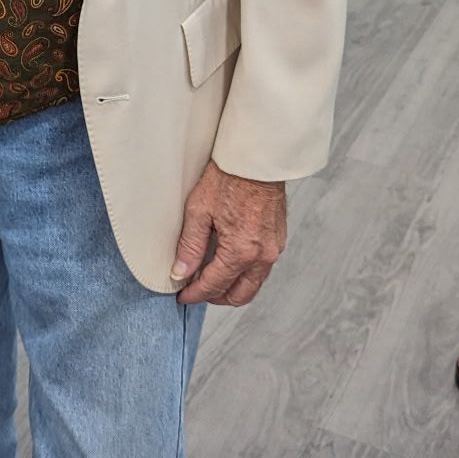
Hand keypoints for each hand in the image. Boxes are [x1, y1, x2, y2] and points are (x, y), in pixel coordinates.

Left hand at [169, 160, 285, 306]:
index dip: (195, 294)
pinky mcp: (278, 240)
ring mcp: (273, 249)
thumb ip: (190, 247)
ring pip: (253, 285)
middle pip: (239, 295)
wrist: (256, 160)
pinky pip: (261, 269)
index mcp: (240, 251)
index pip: (214, 286)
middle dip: (215, 297)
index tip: (183, 296)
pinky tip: (228, 262)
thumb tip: (180, 272)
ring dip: (232, 287)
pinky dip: (244, 273)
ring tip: (209, 277)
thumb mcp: (199, 211)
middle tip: (196, 290)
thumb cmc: (228, 178)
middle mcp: (261, 256)